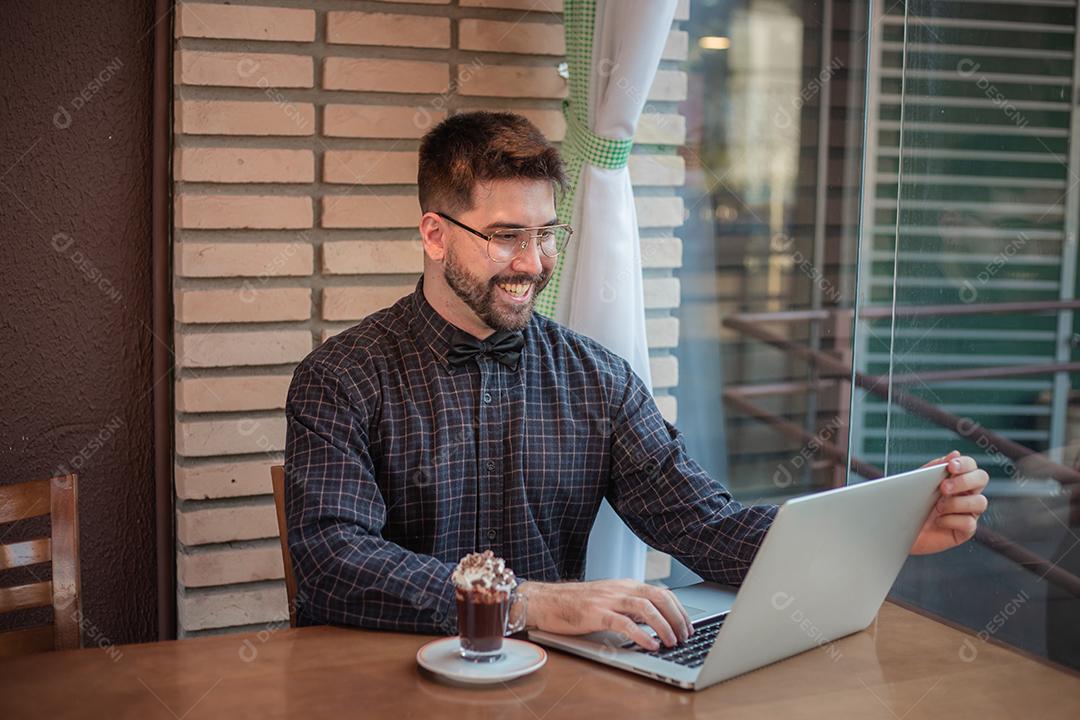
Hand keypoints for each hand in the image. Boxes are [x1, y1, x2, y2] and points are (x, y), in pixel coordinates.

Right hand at [518, 578, 692, 649]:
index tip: (687, 625)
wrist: (545, 600)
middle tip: (685, 635)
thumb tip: (653, 621)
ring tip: (672, 641)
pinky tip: (650, 644)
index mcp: (624, 585)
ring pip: (646, 608)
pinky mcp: (595, 613)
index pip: (661, 592)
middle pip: (659, 597)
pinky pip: (624, 622)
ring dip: (664, 626)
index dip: (678, 609)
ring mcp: (608, 600)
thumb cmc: (574, 603)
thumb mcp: (607, 599)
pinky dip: (641, 634)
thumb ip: (628, 606)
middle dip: (677, 617)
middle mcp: (619, 588)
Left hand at [910, 450, 988, 554]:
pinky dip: (951, 520)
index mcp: (957, 478)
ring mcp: (969, 512)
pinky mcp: (966, 530)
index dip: (964, 464)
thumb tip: (955, 453)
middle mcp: (968, 493)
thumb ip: (935, 468)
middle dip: (963, 481)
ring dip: (956, 503)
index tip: (950, 466)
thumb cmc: (912, 502)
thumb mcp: (919, 482)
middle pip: (982, 478)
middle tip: (943, 487)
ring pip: (980, 502)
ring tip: (937, 507)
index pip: (971, 465)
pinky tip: (938, 521)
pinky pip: (969, 523)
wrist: (901, 528)